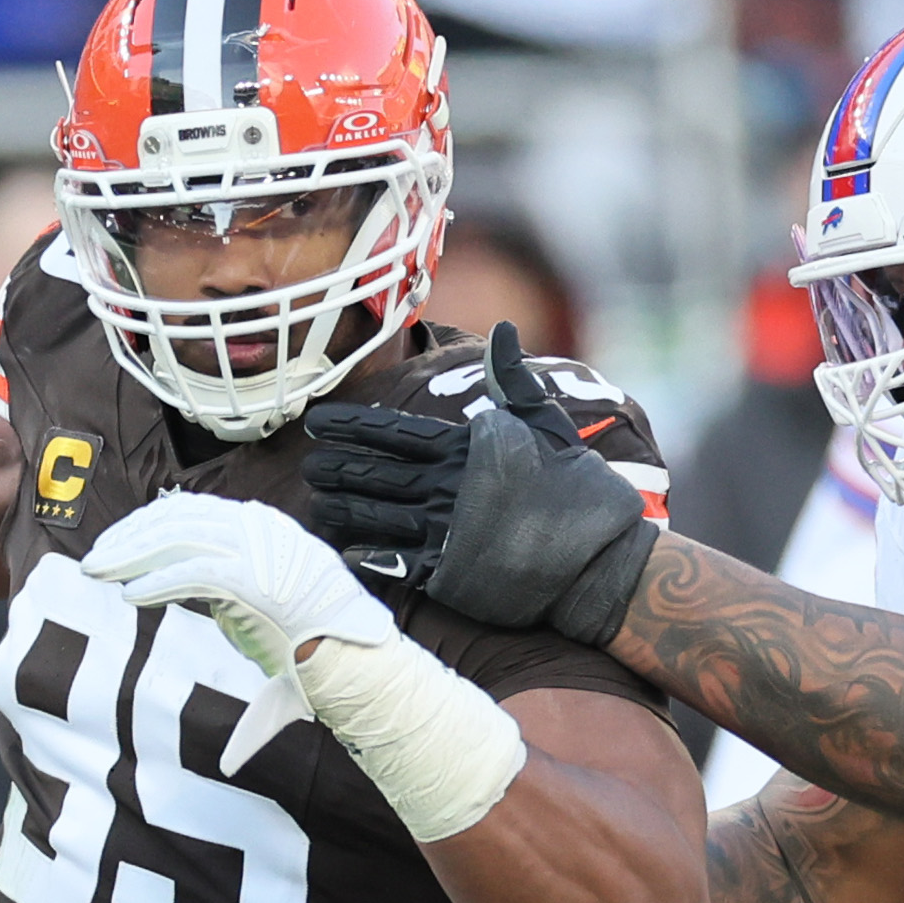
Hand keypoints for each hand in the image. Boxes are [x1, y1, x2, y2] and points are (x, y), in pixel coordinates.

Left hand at [80, 488, 395, 678]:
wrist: (349, 656)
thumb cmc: (312, 643)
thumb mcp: (266, 606)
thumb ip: (230, 598)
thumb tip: (204, 601)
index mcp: (261, 526)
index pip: (191, 511)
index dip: (147, 524)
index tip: (119, 544)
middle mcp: (256, 527)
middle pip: (176, 518)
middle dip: (129, 538)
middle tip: (95, 559)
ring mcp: (255, 549)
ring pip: (176, 539)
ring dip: (129, 556)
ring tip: (98, 573)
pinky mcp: (250, 578)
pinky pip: (190, 574)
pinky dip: (155, 583)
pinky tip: (130, 596)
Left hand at [303, 321, 657, 643]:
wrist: (600, 560)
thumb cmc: (579, 489)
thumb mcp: (549, 422)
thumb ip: (514, 380)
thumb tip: (505, 329)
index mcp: (467, 447)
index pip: (394, 433)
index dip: (352, 427)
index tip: (318, 424)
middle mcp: (450, 487)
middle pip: (376, 472)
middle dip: (336, 466)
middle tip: (304, 462)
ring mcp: (448, 531)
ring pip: (377, 515)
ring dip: (341, 508)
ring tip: (313, 503)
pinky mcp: (451, 573)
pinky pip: (396, 562)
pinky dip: (366, 556)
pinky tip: (341, 550)